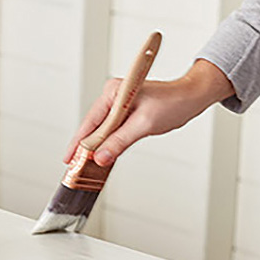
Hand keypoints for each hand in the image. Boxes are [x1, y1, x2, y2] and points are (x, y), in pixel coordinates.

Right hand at [64, 59, 234, 166]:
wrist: (190, 97)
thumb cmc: (172, 103)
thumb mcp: (144, 125)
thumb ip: (120, 142)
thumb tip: (101, 157)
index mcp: (113, 91)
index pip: (90, 121)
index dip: (79, 142)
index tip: (69, 159)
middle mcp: (113, 95)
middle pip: (93, 126)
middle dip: (85, 148)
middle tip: (74, 168)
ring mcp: (119, 103)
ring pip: (102, 130)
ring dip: (96, 147)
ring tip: (84, 166)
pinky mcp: (126, 111)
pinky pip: (112, 130)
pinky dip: (108, 144)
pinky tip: (102, 156)